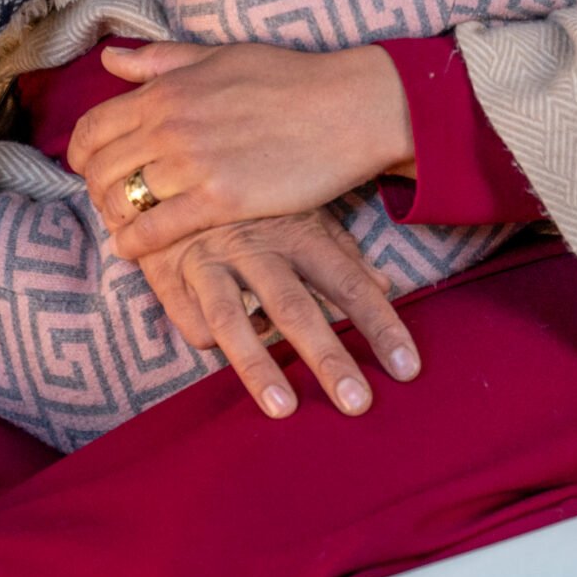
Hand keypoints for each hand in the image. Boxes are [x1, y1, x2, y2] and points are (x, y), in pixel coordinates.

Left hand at [67, 42, 414, 258]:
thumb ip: (162, 60)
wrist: (347, 107)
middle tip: (111, 203)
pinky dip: (135, 244)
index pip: (92, 127)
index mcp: (167, 89)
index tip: (91, 168)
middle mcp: (170, 125)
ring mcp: (193, 164)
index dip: (81, 154)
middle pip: (100, 169)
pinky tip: (135, 249)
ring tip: (126, 226)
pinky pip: (156, 229)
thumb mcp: (220, 56)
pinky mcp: (220, 200)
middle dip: (96, 190)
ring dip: (116, 218)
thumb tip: (111, 62)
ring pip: (123, 201)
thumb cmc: (289, 78)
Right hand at [140, 210, 420, 416]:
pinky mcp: (169, 277)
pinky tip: (227, 351)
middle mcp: (256, 248)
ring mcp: (210, 263)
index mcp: (298, 232)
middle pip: (297, 308)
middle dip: (328, 358)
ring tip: (284, 409)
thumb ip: (341, 251)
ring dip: (258, 367)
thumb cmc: (252, 199)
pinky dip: (211, 343)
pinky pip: (194, 323)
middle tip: (358, 403)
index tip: (407, 368)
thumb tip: (385, 287)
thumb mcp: (300, 211)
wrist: (171, 168)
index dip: (380, 325)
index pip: (349, 283)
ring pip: (232, 321)